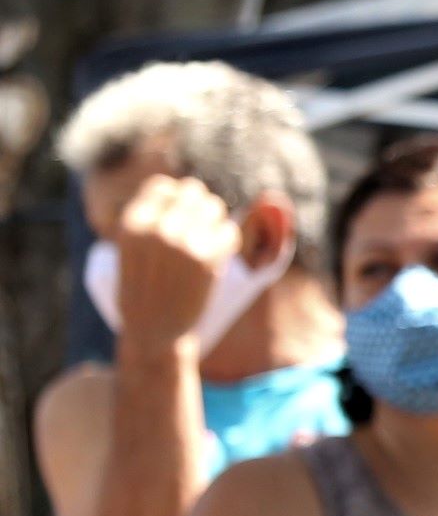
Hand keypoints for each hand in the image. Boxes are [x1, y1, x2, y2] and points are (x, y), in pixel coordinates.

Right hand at [109, 175, 242, 349]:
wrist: (153, 330)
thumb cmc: (142, 288)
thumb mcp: (131, 248)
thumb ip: (151, 219)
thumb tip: (184, 188)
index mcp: (130, 224)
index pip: (162, 186)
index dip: (176, 196)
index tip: (181, 213)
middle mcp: (154, 229)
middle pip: (193, 192)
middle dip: (200, 207)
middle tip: (200, 230)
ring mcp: (182, 243)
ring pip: (214, 207)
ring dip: (215, 221)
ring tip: (208, 242)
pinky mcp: (206, 259)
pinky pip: (229, 231)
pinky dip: (228, 241)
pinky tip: (218, 255)